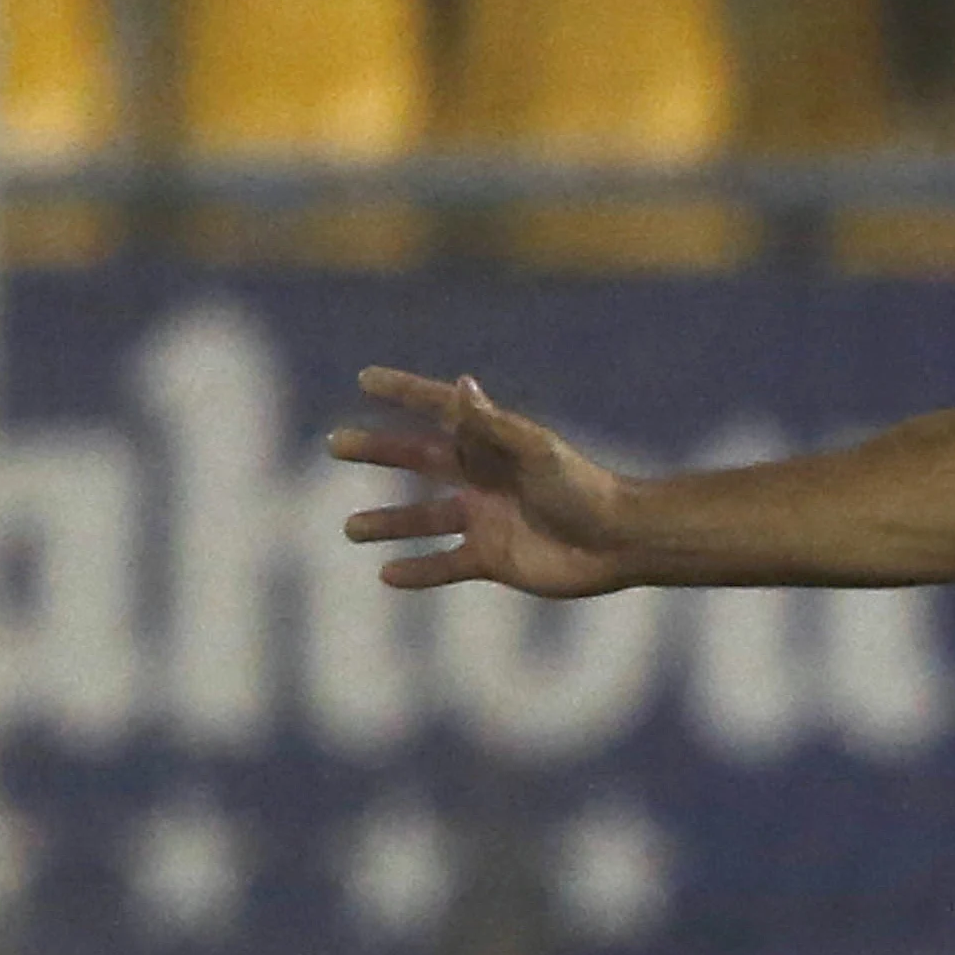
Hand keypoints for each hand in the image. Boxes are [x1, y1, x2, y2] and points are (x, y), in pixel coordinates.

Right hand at [330, 368, 633, 596]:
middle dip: (379, 452)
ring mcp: (486, 519)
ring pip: (424, 519)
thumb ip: (493, 424)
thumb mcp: (536, 451)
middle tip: (335, 445)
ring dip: (388, 522)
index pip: (440, 410)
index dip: (405, 392)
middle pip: (420, 460)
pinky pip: (446, 565)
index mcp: (492, 444)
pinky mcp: (494, 559)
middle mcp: (484, 478)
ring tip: (349, 528)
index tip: (364, 379)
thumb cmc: (584, 488)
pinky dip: (418, 571)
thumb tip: (462, 384)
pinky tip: (386, 574)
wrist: (619, 542)